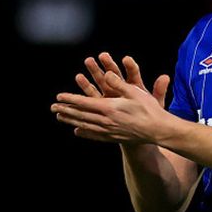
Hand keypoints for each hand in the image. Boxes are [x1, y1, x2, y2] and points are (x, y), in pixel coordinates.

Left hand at [52, 70, 171, 143]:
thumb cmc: (149, 108)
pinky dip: (84, 133)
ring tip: (60, 117)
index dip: (71, 99)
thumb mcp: (135, 91)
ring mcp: (109, 131)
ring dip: (71, 120)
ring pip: (85, 125)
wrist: (158, 130)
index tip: (59, 97)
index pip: (85, 103)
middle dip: (66, 110)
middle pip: (81, 115)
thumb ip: (119, 83)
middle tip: (53, 107)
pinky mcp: (114, 137)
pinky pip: (94, 135)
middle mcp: (106, 121)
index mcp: (110, 108)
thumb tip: (107, 74)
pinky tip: (77, 131)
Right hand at [76, 52, 167, 106]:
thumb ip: (159, 90)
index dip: (130, 66)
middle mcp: (122, 88)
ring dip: (95, 71)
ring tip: (88, 61)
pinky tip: (79, 77)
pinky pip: (93, 94)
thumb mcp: (155, 103)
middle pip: (115, 74)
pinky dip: (87, 86)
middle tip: (102, 55)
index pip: (133, 74)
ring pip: (102, 81)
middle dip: (108, 64)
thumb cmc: (146, 114)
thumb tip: (166, 77)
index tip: (126, 59)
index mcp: (135, 87)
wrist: (137, 129)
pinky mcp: (102, 103)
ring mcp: (111, 95)